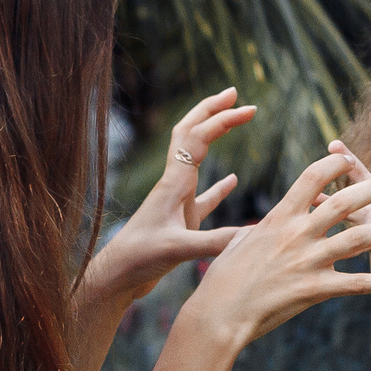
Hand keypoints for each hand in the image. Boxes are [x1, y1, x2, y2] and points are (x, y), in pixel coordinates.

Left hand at [82, 88, 254, 302]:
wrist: (117, 276)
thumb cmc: (140, 260)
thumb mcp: (178, 250)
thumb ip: (215, 241)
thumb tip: (254, 235)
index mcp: (174, 183)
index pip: (199, 137)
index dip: (224, 119)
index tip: (249, 108)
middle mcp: (174, 185)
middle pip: (191, 134)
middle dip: (212, 111)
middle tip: (235, 94)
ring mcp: (176, 202)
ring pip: (196, 158)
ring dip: (213, 136)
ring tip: (231, 120)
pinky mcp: (179, 222)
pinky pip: (203, 197)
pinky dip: (219, 186)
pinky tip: (232, 180)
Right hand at [182, 154, 370, 345]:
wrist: (218, 314)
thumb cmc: (222, 281)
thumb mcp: (238, 244)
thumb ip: (258, 232)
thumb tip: (259, 228)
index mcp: (278, 217)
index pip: (311, 178)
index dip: (333, 165)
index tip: (349, 161)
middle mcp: (296, 234)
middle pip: (343, 202)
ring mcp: (307, 261)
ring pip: (357, 239)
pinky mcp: (314, 290)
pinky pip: (357, 284)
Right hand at [332, 130, 370, 270]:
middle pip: (367, 176)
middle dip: (351, 161)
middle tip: (335, 144)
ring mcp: (368, 212)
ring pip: (349, 192)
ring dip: (334, 178)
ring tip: (318, 164)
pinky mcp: (358, 228)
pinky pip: (340, 219)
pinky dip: (324, 211)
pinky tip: (309, 201)